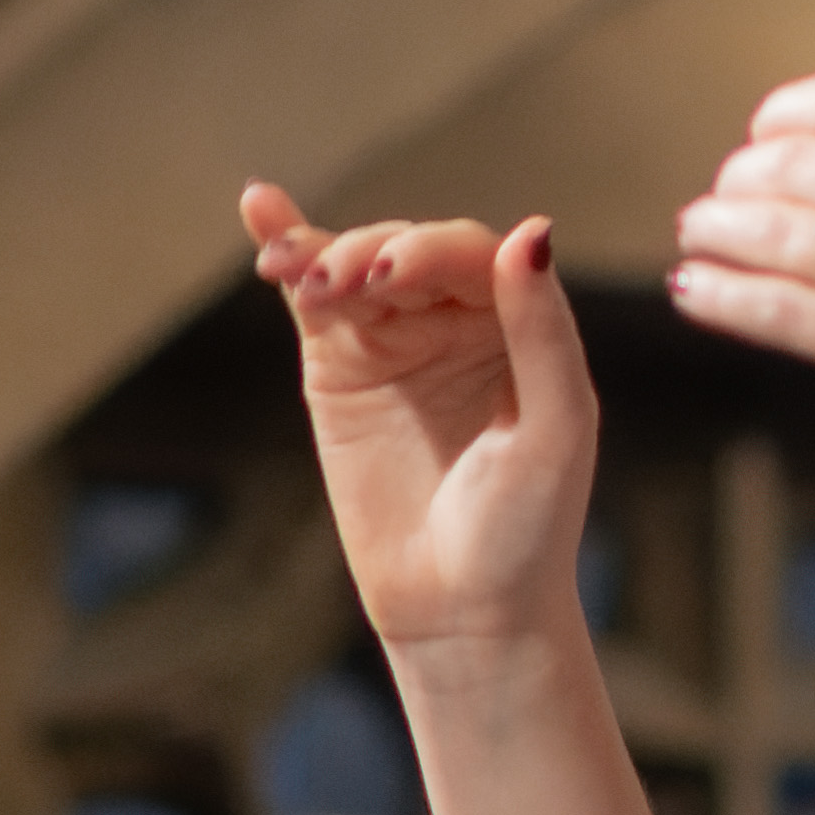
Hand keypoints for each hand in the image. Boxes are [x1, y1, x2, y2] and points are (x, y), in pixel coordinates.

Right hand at [242, 185, 593, 650]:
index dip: (431, 251)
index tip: (394, 278)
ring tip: (299, 273)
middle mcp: (461, 319)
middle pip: (409, 249)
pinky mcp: (341, 368)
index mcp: (522, 325)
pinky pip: (313, 299)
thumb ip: (543, 330)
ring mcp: (397, 338)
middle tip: (346, 286)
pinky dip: (289, 248)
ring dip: (326, 254)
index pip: (474, 254)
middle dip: (372, 254)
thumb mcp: (556, 426)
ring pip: (358, 267)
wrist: (464, 608)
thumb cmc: (526, 526)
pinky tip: (259, 206)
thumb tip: (528, 230)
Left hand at [666, 0, 814, 531]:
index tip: (765, 134)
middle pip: (798, 161)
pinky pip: (781, 313)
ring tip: (697, 233)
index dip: (787, 112)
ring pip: (778, 232)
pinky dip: (723, 297)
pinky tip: (693, 290)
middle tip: (724, 191)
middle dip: (745, 172)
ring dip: (719, 228)